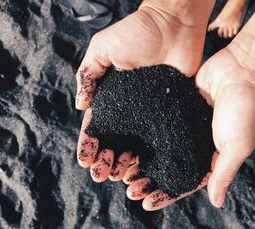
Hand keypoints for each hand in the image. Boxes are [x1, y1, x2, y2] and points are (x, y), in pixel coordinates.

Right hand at [76, 0, 213, 181]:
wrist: (174, 25)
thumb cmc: (138, 32)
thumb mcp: (103, 48)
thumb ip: (88, 75)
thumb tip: (80, 106)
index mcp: (112, 96)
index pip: (97, 125)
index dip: (90, 144)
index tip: (85, 160)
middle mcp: (130, 109)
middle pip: (115, 140)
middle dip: (106, 159)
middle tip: (102, 176)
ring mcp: (150, 113)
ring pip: (136, 145)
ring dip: (126, 163)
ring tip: (120, 178)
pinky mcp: (171, 113)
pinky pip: (160, 138)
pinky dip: (151, 155)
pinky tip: (145, 168)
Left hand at [130, 46, 254, 209]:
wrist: (242, 69)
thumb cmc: (245, 110)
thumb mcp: (237, 146)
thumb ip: (224, 173)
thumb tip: (217, 203)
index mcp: (211, 157)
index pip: (186, 183)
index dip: (166, 195)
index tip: (145, 203)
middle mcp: (196, 144)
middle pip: (169, 168)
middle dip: (149, 180)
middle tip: (129, 189)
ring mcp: (185, 126)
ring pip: (159, 148)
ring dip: (143, 160)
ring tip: (123, 170)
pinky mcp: (177, 108)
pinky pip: (158, 125)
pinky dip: (144, 135)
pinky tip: (129, 142)